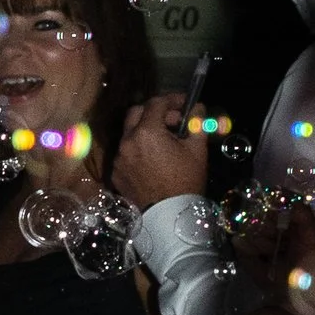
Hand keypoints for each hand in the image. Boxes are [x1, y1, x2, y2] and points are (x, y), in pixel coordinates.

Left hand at [111, 95, 206, 211]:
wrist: (169, 215)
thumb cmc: (186, 180)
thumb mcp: (197, 149)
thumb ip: (197, 124)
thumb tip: (198, 108)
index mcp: (146, 132)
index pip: (156, 103)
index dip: (172, 100)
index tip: (184, 104)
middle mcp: (126, 142)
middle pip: (136, 113)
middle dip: (154, 111)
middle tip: (173, 121)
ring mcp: (118, 159)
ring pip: (129, 134)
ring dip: (145, 131)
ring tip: (165, 142)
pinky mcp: (116, 173)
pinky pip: (125, 154)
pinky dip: (138, 150)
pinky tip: (153, 160)